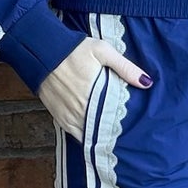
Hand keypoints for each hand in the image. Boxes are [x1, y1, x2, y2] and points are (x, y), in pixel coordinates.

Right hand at [38, 37, 152, 142]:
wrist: (41, 51)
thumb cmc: (74, 50)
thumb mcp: (102, 51)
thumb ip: (125, 67)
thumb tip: (146, 82)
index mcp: (96, 94)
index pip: (115, 118)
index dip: (124, 125)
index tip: (133, 129)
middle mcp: (82, 109)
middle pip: (102, 129)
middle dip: (113, 133)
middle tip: (125, 135)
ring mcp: (69, 115)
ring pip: (88, 134)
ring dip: (99, 136)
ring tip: (111, 138)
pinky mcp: (58, 116)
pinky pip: (74, 133)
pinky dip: (84, 136)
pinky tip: (93, 136)